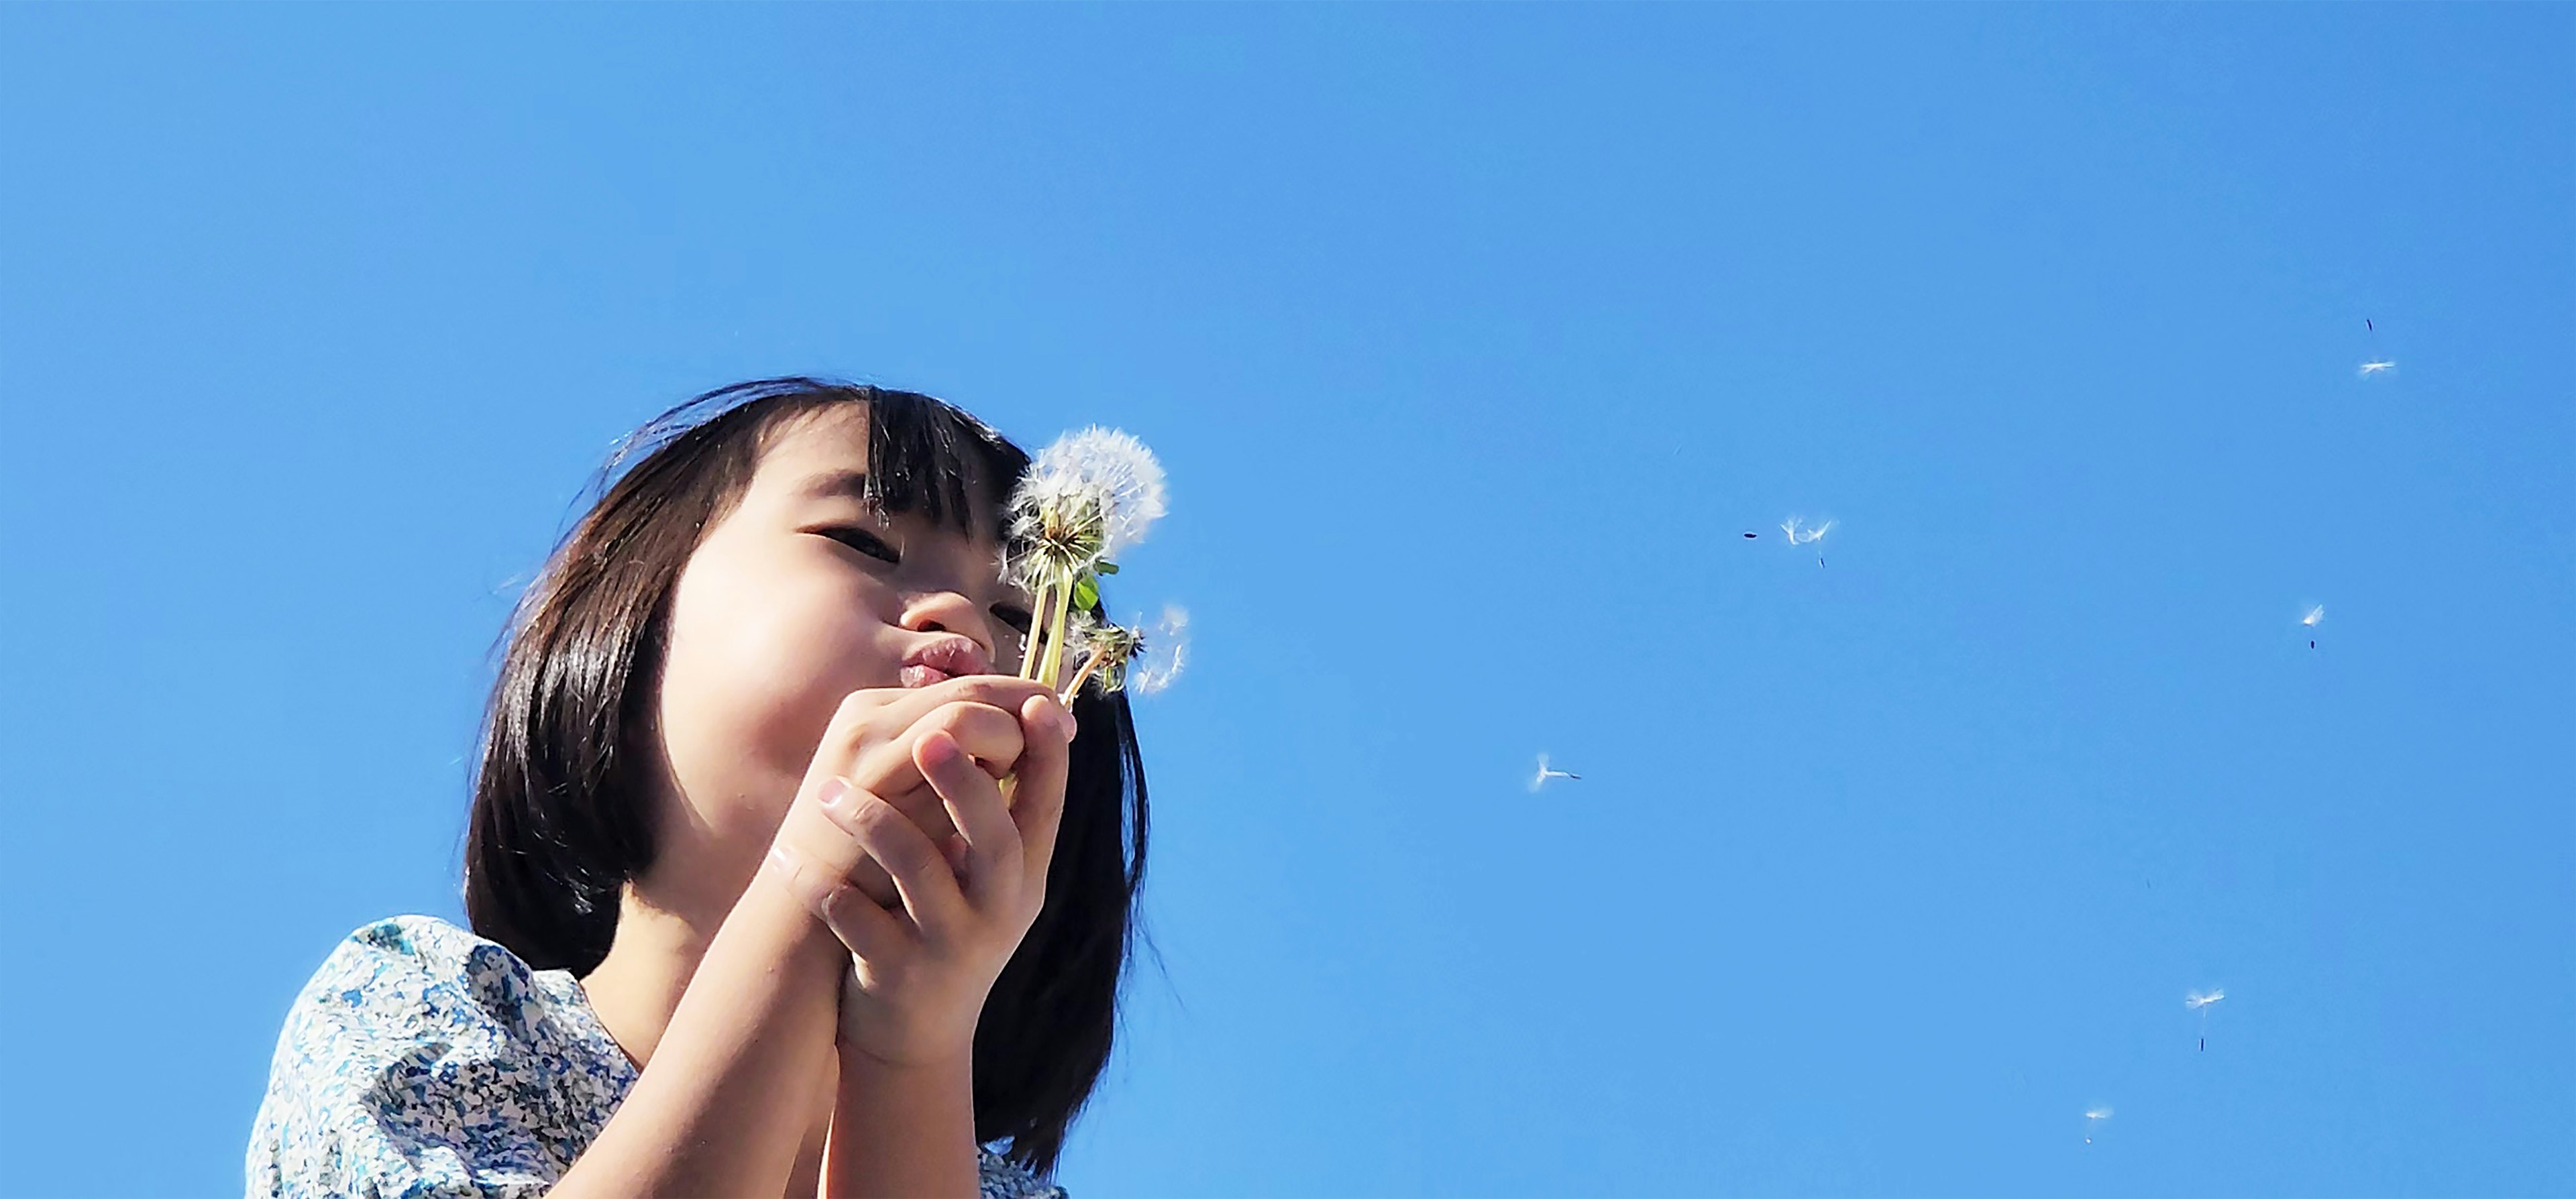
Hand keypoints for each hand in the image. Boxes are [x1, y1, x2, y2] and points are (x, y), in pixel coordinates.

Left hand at [767, 688, 1075, 1065]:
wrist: (916, 1038)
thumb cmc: (950, 928)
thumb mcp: (987, 879)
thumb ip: (994, 811)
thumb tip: (1004, 708)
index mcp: (1023, 876)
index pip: (1044, 807)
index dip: (1048, 754)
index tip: (1032, 703)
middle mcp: (997, 910)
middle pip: (995, 840)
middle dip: (965, 784)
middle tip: (929, 738)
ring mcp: (948, 945)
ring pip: (919, 875)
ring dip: (875, 824)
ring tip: (829, 791)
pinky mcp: (896, 973)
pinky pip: (855, 923)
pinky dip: (820, 889)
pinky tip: (787, 860)